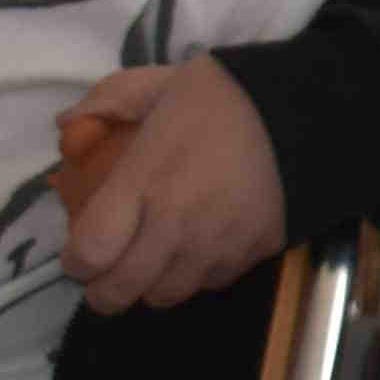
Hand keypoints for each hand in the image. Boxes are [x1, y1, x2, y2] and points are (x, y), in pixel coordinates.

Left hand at [48, 64, 290, 317]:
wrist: (313, 109)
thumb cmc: (228, 95)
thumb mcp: (161, 83)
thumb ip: (109, 101)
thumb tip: (66, 125)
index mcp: (143, 183)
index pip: (88, 252)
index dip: (75, 262)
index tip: (79, 252)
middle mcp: (173, 226)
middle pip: (119, 291)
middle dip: (103, 291)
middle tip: (107, 273)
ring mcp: (216, 245)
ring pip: (165, 296)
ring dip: (152, 285)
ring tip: (155, 264)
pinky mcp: (253, 252)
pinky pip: (211, 282)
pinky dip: (198, 274)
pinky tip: (200, 249)